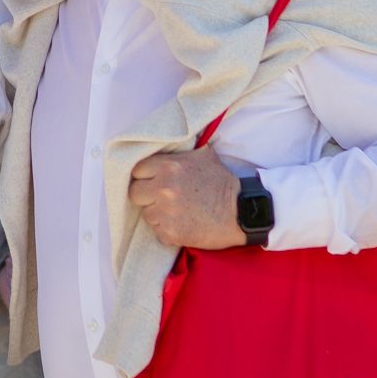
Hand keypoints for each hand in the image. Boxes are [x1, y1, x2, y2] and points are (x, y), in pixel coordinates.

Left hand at [128, 146, 247, 249]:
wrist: (241, 212)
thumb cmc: (223, 183)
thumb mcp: (203, 156)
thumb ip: (179, 152)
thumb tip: (167, 144)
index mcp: (168, 166)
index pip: (137, 171)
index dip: (145, 177)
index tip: (152, 181)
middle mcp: (163, 188)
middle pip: (135, 193)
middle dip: (146, 196)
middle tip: (161, 198)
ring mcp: (165, 213)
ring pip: (146, 214)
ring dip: (157, 214)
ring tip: (175, 212)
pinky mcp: (170, 233)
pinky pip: (157, 231)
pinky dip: (167, 230)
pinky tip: (182, 224)